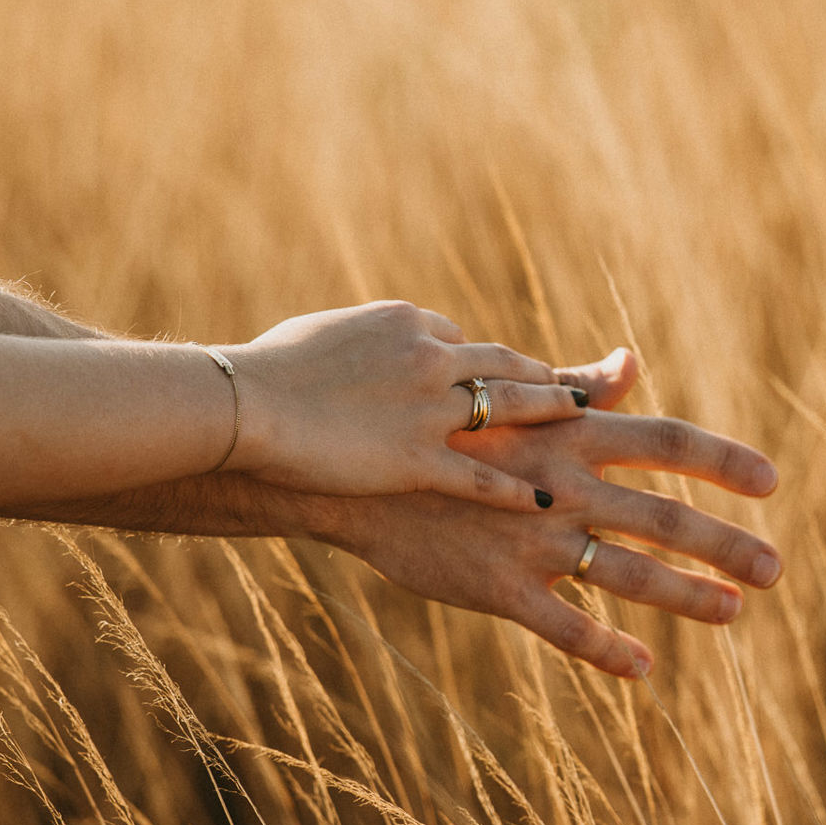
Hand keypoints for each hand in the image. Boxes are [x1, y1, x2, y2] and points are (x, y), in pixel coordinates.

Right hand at [226, 300, 588, 506]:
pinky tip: (544, 500)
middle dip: (540, 375)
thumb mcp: (322, 334)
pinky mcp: (418, 460)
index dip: (477, 357)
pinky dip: (518, 490)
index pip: (458, 336)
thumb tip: (368, 345)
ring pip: (509, 410)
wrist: (244, 403)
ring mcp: (430, 412)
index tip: (497, 370)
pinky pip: (482, 478)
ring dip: (551, 412)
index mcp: (406, 323)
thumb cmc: (267, 369)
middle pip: (502, 365)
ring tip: (581, 417)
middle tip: (571, 386)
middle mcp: (430, 359)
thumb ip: (359, 340)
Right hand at [319, 349, 780, 676]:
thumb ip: (578, 388)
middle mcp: (563, 487)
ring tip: (736, 612)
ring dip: (687, 596)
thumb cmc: (440, 431)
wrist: (353, 476)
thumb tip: (631, 362)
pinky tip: (643, 669)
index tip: (772, 481)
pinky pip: (562, 626)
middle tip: (777, 567)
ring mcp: (532, 540)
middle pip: (663, 517)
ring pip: (626, 575)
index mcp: (571, 436)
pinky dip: (604, 649)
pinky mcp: (498, 586)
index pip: (665, 442)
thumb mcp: (508, 399)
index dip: (722, 461)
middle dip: (725, 544)